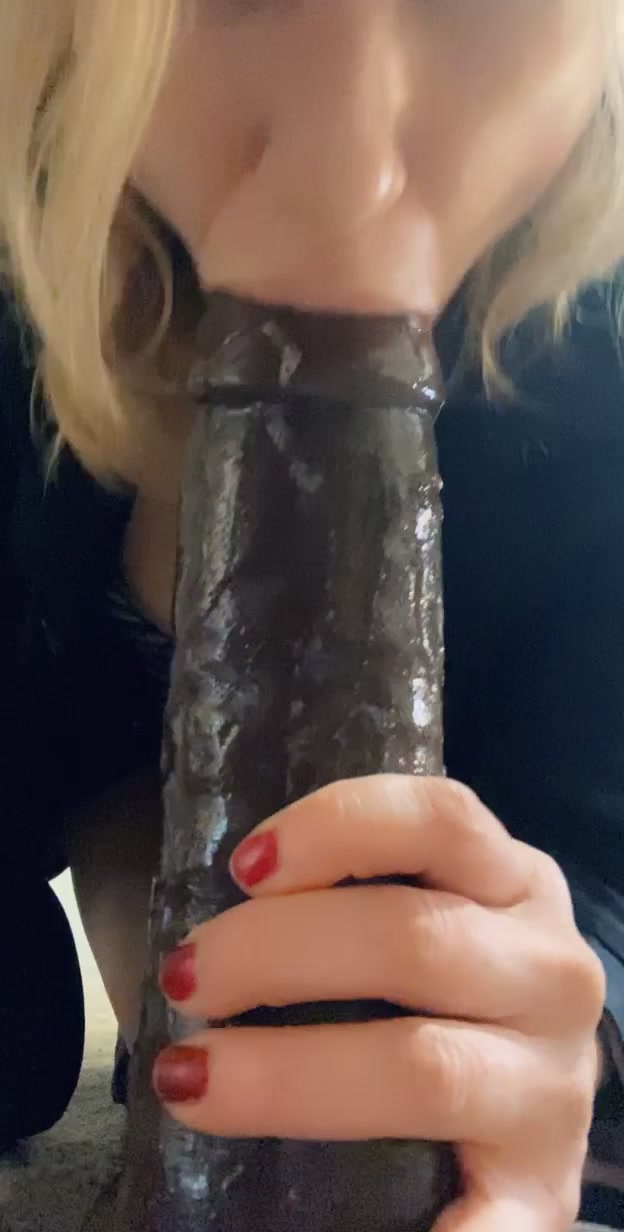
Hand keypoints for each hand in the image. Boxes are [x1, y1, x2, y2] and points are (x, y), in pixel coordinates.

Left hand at [154, 776, 604, 1230]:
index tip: (241, 866)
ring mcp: (555, 1084)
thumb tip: (194, 929)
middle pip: (413, 939)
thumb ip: (329, 896)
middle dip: (273, 953)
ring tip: (189, 1080)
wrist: (517, 1095)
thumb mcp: (400, 912)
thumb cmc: (422, 989)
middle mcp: (551, 971)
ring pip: (425, 1067)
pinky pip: (494, 1224)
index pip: (442, 821)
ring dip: (288, 1076)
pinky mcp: (546, 1190)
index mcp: (512, 882)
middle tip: (184, 980)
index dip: (337, 829)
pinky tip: (364, 1228)